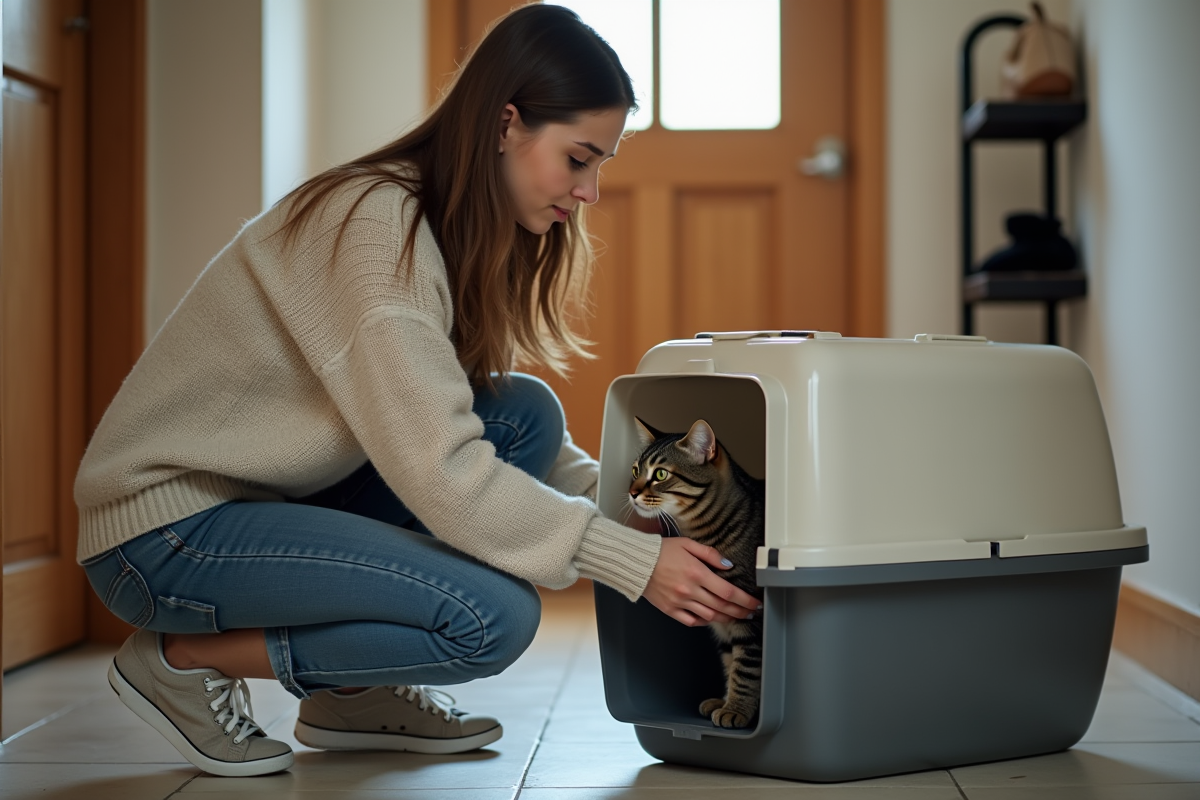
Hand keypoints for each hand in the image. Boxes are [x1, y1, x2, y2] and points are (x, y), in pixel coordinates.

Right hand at [642, 537, 761, 626]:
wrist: (636, 562)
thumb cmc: (660, 551)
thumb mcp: (688, 544)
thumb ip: (710, 554)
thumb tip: (728, 565)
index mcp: (697, 573)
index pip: (728, 592)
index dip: (744, 600)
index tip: (754, 603)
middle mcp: (690, 590)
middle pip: (722, 606)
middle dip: (740, 611)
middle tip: (750, 612)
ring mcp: (680, 602)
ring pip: (710, 616)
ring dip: (726, 618)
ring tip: (735, 616)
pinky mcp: (670, 610)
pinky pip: (692, 621)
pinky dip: (704, 621)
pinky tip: (711, 618)